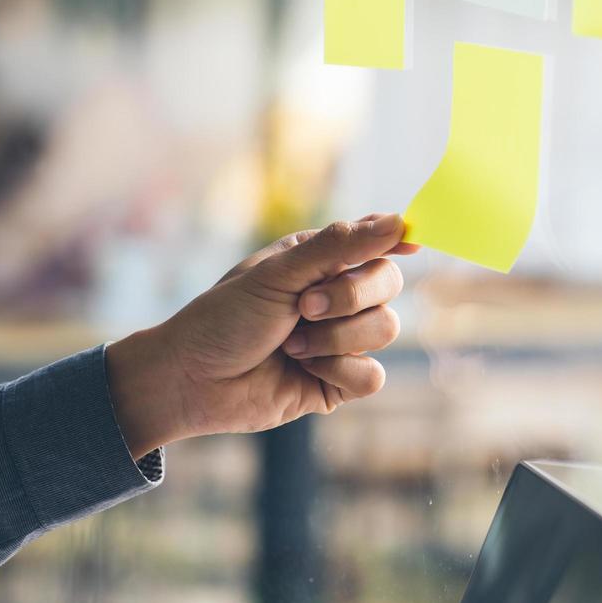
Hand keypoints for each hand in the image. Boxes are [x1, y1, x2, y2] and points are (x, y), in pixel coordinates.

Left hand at [105, 214, 416, 458]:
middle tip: (305, 307)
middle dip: (351, 296)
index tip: (410, 242)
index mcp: (321, 260)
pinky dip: (339, 371)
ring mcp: (342, 339)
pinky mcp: (340, 382)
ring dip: (336, 338)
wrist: (191, 381)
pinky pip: (373, 376)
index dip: (397, 239)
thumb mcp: (278, 274)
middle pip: (390, 284)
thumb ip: (340, 246)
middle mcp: (338, 296)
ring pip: (386, 329)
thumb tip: (399, 220)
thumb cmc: (224, 319)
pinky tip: (304, 371)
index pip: (377, 241)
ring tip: (292, 345)